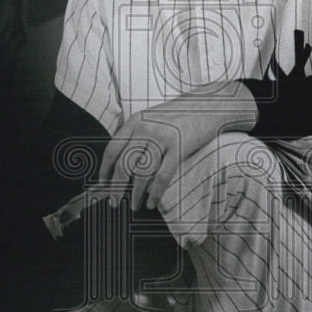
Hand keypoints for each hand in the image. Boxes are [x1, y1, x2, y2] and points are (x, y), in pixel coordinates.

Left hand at [97, 82, 257, 211]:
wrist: (209, 105)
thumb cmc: (179, 115)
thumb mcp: (151, 119)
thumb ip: (136, 135)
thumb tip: (121, 164)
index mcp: (135, 121)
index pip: (112, 149)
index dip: (104, 170)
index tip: (102, 185)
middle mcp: (145, 129)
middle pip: (124, 164)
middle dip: (116, 187)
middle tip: (113, 202)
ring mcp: (162, 138)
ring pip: (142, 173)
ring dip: (136, 195)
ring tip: (134, 206)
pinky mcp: (179, 148)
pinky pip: (162, 177)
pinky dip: (155, 194)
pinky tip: (151, 203)